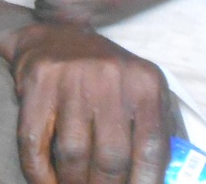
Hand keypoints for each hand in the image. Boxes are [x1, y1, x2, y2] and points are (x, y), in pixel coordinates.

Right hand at [10, 21, 176, 183]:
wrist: (56, 36)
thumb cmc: (107, 76)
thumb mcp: (143, 90)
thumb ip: (159, 128)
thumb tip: (170, 179)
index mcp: (145, 83)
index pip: (152, 149)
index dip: (145, 183)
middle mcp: (111, 77)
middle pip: (111, 158)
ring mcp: (72, 78)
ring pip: (73, 154)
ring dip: (72, 183)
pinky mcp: (39, 83)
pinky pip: (34, 142)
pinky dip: (39, 174)